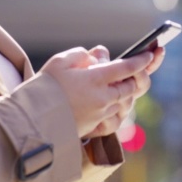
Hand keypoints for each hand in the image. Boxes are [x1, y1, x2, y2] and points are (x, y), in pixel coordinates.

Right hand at [41, 45, 162, 138]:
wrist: (32, 121)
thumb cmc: (44, 88)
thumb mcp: (59, 62)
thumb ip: (81, 54)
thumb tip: (96, 57)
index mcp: (95, 79)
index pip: (127, 67)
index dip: (141, 60)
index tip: (149, 54)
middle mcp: (103, 98)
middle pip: (131, 87)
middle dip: (137, 77)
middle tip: (138, 70)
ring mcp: (101, 114)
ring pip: (125, 103)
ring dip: (127, 93)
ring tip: (121, 85)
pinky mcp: (95, 127)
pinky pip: (115, 119)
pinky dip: (117, 110)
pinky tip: (111, 105)